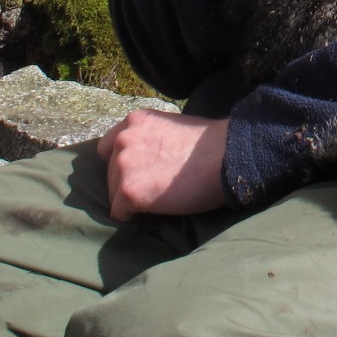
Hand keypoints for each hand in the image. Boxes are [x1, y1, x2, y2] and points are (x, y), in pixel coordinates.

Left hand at [97, 110, 229, 220]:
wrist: (227, 156)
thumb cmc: (210, 143)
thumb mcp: (173, 128)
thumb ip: (152, 138)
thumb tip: (146, 158)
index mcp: (136, 121)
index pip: (109, 147)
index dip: (125, 162)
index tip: (144, 170)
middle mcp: (124, 139)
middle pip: (110, 173)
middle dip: (129, 182)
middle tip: (159, 186)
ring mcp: (124, 164)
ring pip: (114, 195)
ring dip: (133, 199)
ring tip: (161, 197)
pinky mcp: (129, 190)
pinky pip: (120, 213)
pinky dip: (136, 215)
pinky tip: (159, 208)